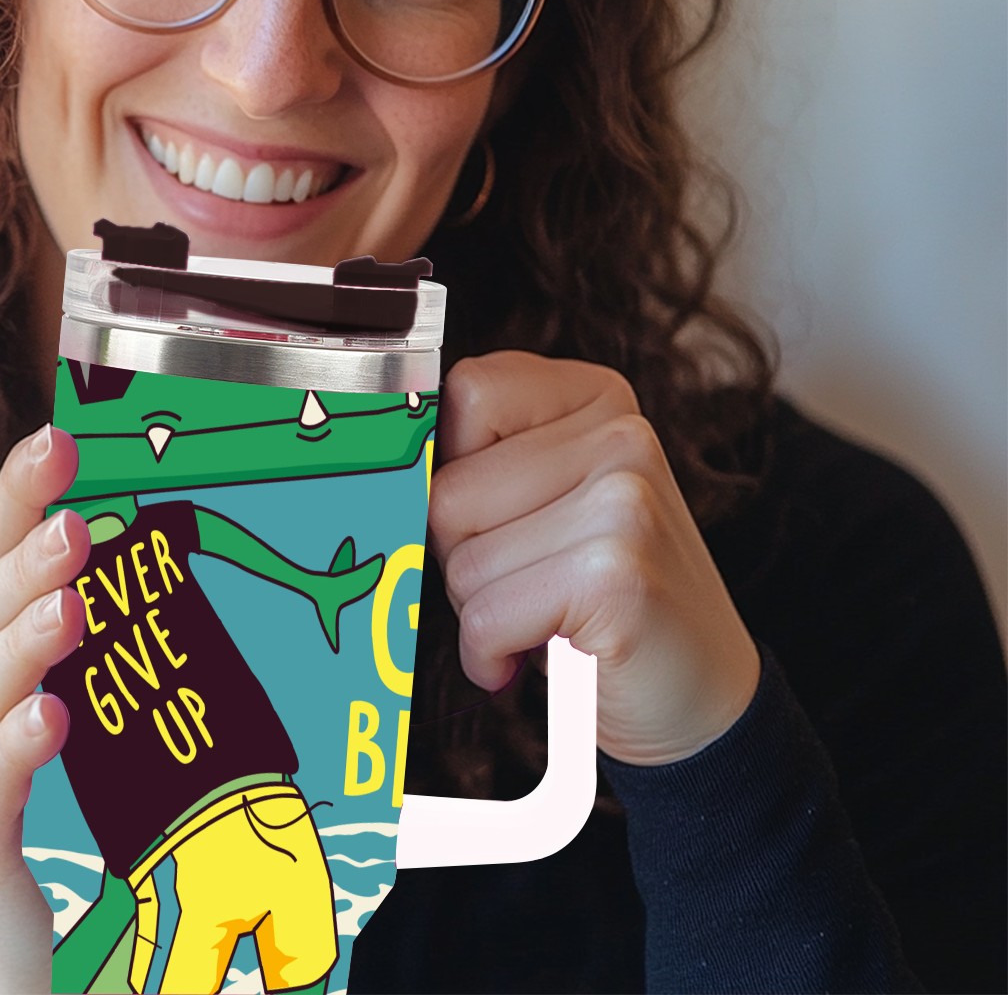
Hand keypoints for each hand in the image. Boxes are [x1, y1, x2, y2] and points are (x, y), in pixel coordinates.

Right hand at [0, 424, 88, 990]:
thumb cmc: (69, 814)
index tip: (56, 433)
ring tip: (74, 597)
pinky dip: (15, 748)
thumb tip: (186, 543)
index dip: (16, 495)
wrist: (30, 957)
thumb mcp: (97, 704)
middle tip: (72, 505)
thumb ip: (118, 639)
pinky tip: (52, 719)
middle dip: (23, 550)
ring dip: (24, 634)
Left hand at [428, 352, 759, 764]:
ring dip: (481, 610)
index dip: (451, 469)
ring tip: (543, 617)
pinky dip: (491, 654)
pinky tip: (536, 657)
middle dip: (463, 554)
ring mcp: (624, 501)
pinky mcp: (614, 574)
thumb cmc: (602, 600)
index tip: (488, 516)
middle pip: (449, 490)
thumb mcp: (551, 501)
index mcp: (598, 397)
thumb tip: (391, 460)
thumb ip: (488, 459)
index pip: (467, 393)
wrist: (704, 703)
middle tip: (526, 584)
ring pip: (461, 558)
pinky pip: (486, 617)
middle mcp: (621, 435)